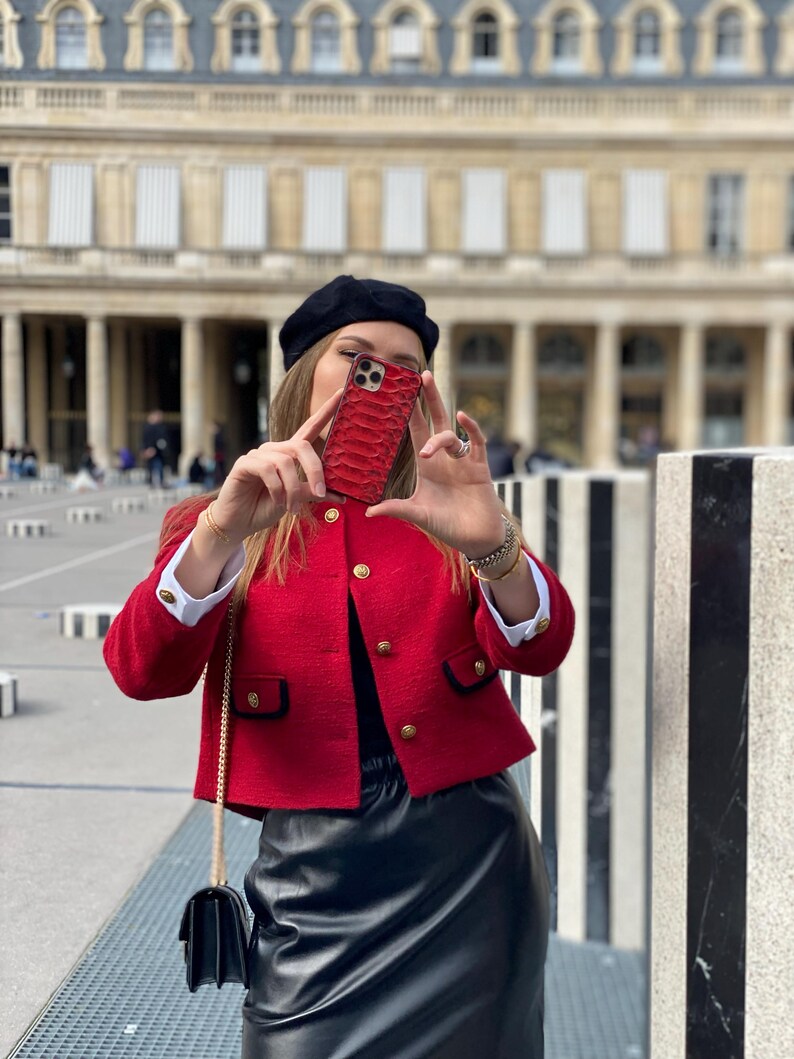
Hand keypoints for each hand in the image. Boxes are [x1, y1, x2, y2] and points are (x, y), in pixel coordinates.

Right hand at [211, 389, 343, 543]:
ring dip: (293, 489)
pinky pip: (267, 470)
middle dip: (315, 470)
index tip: (342, 393)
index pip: (310, 427)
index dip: (325, 411)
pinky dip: (277, 488)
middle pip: (302, 446)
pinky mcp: (244, 464)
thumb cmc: (266, 508)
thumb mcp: (296, 500)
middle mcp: (274, 450)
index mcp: (289, 454)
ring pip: (286, 462)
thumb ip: (313, 492)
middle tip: (320, 493)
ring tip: (292, 507)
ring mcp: (258, 455)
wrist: (239, 523)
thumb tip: (341, 495)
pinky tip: (277, 501)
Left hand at [366, 371, 504, 557]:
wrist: (476, 539)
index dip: (409, 412)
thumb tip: (367, 511)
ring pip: (450, 434)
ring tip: (428, 453)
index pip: (415, 431)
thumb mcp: (417, 515)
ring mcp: (462, 461)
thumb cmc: (447, 525)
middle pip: (435, 420)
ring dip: (438, 439)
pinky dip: (471, 427)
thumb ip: (395, 509)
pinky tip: (462, 417)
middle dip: (429, 398)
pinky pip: (476, 441)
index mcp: (427, 466)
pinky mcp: (479, 467)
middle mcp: (444, 458)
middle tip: (422, 374)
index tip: (400, 392)